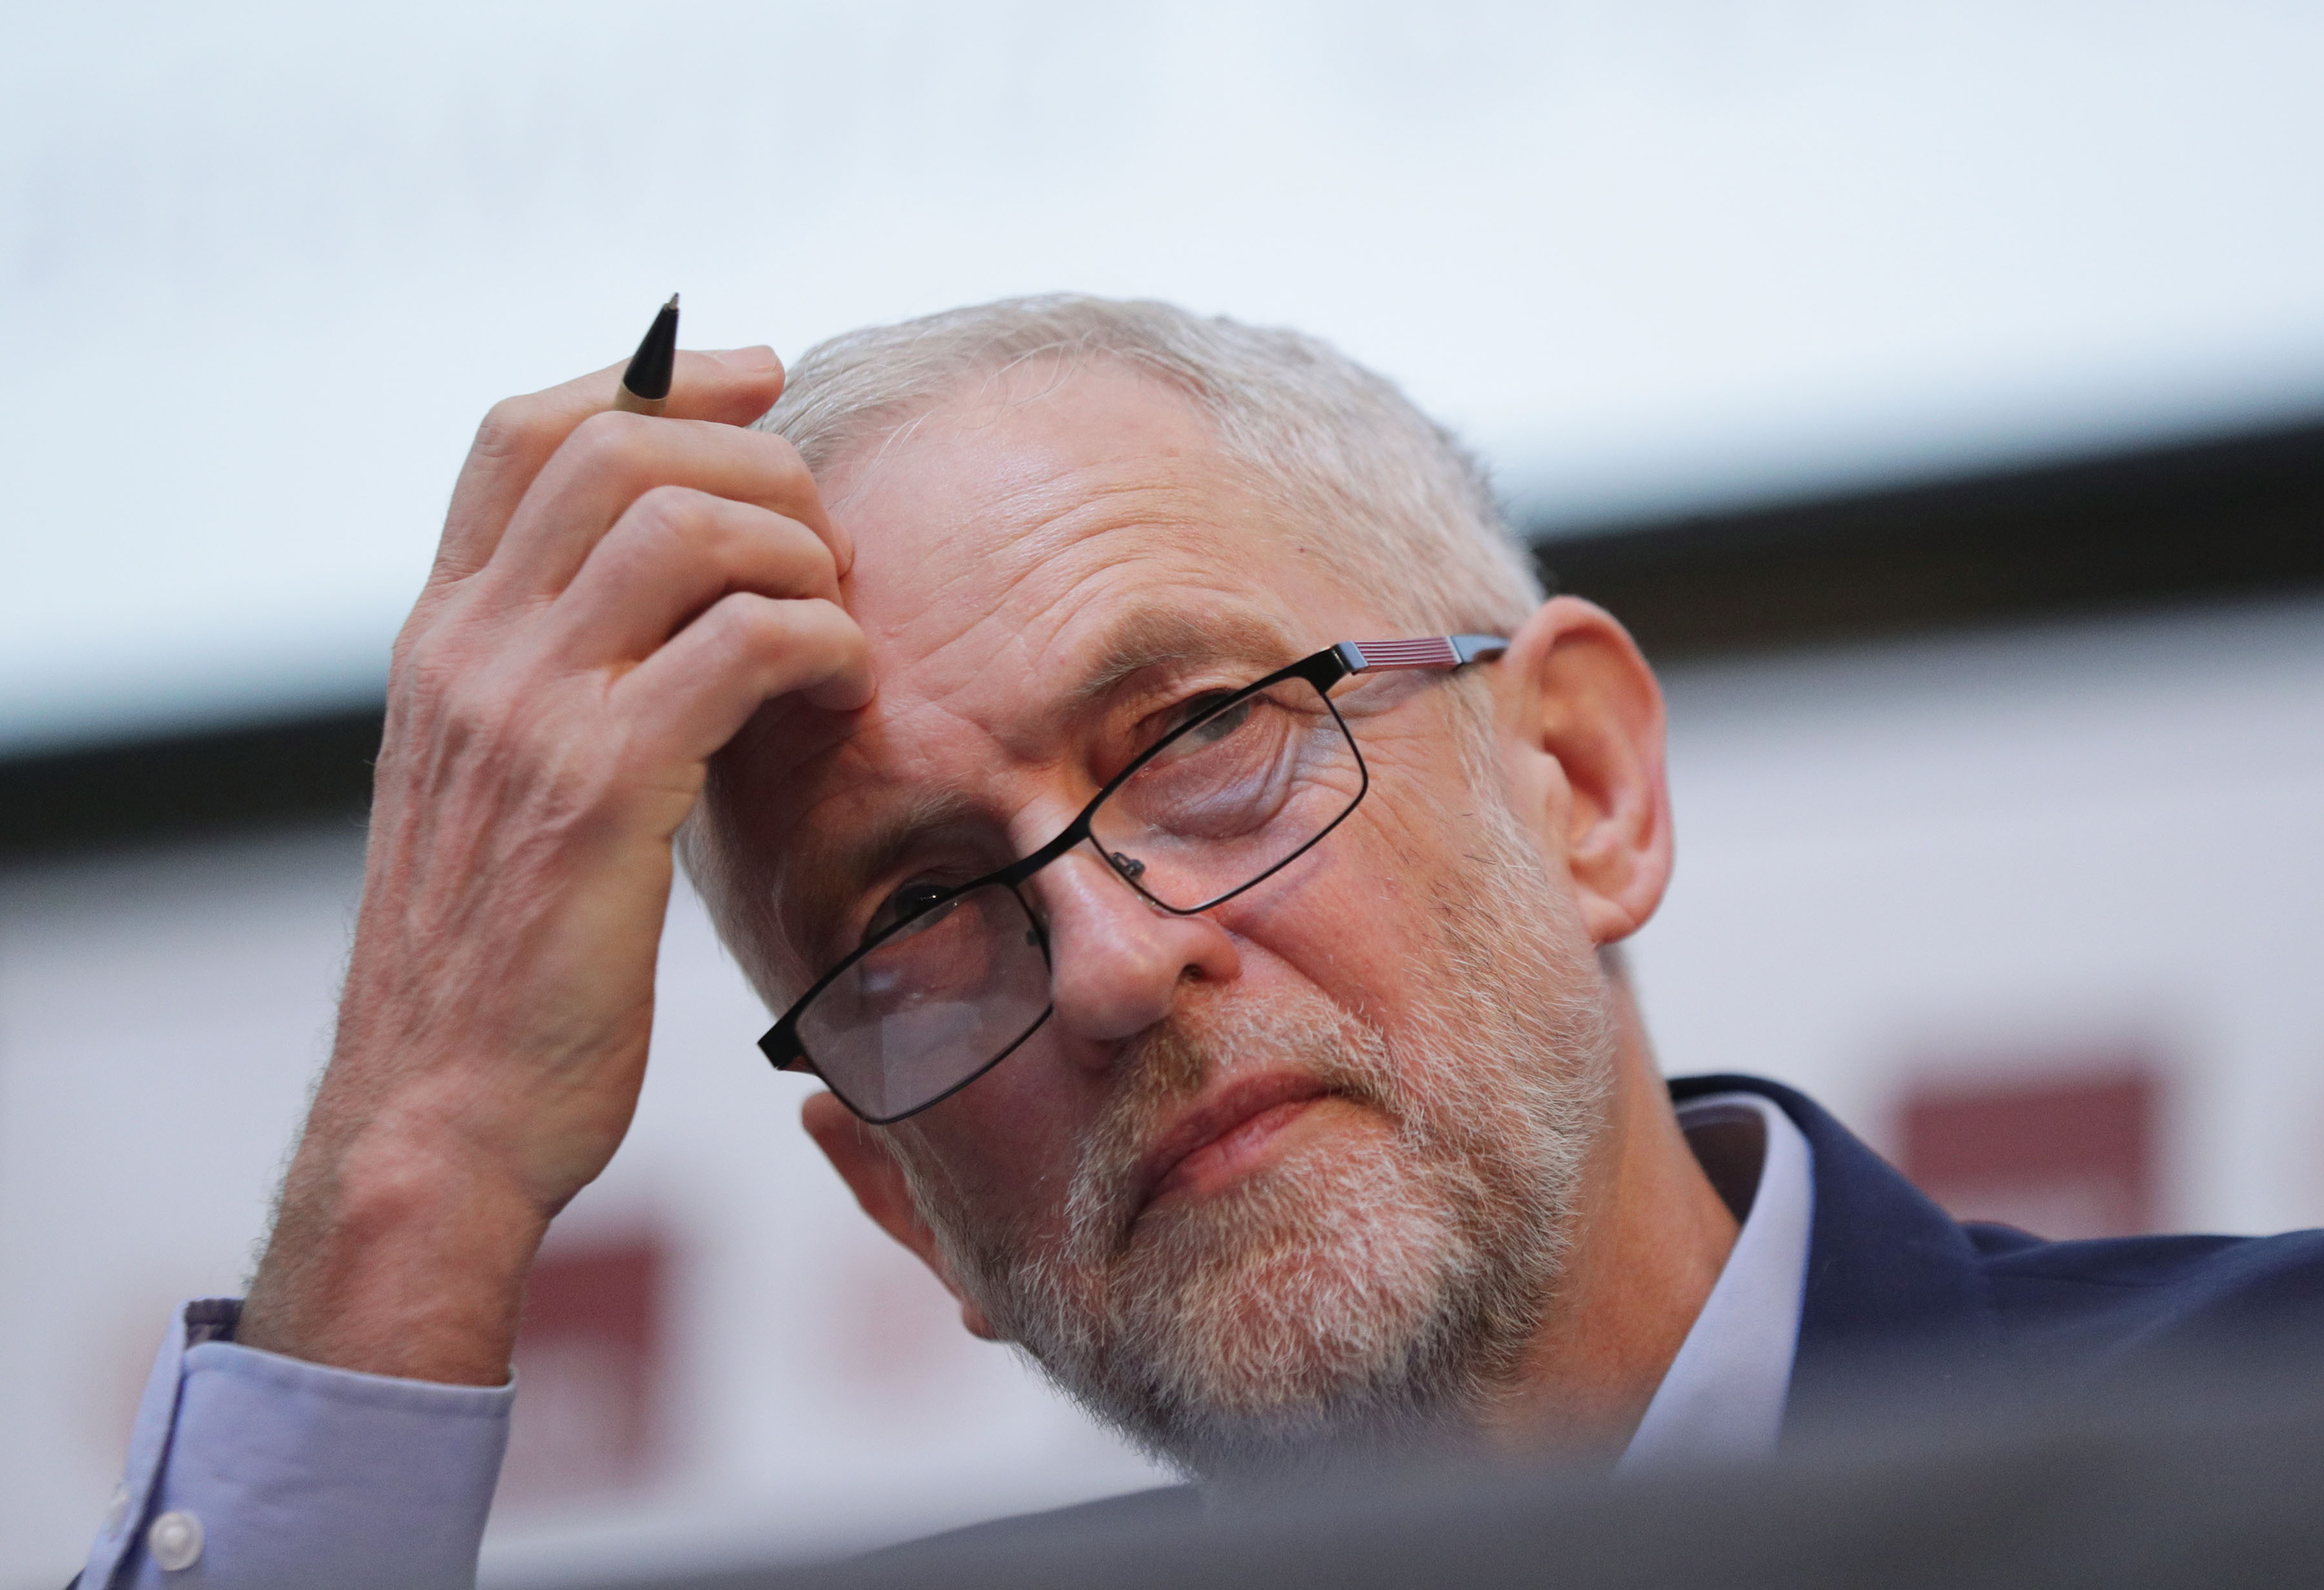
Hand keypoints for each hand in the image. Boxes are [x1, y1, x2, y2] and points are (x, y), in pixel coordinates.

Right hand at [238, 348, 868, 1383]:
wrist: (438, 1115)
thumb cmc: (500, 965)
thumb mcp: (499, 792)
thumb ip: (556, 683)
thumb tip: (677, 606)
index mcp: (441, 641)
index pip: (526, 433)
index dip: (655, 381)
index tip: (756, 383)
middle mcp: (469, 652)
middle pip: (620, 448)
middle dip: (754, 461)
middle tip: (822, 539)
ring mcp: (526, 716)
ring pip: (685, 523)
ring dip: (796, 551)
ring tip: (833, 627)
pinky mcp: (600, 793)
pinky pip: (742, 642)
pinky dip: (820, 642)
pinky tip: (840, 692)